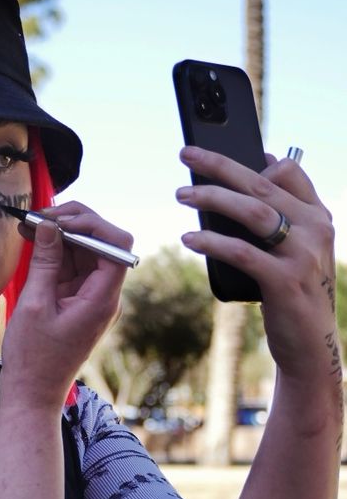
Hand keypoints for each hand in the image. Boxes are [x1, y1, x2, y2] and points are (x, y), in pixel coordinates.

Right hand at [0, 201, 132, 409]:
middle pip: (102, 244)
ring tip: (30, 226)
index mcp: (103, 299)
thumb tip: (50, 225)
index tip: (59, 219)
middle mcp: (104, 296)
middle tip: (38, 218)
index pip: (116, 245)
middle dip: (73, 224)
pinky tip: (34, 242)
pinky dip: (55, 252)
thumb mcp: (35, 304)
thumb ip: (45, 262)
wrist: (32, 392)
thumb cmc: (33, 357)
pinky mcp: (77, 300)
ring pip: (85, 252)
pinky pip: (72, 266)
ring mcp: (92, 298)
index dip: (92, 224)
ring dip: (60, 235)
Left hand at [176, 147, 338, 389]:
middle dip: (220, 166)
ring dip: (212, 198)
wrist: (309, 346)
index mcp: (318, 217)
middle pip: (263, 183)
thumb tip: (255, 174)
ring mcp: (303, 254)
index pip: (290, 171)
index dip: (253, 159)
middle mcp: (316, 229)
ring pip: (253, 211)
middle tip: (186, 155)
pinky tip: (189, 238)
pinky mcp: (285, 281)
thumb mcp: (293, 253)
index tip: (216, 153)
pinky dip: (213, 242)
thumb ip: (280, 219)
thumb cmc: (293, 296)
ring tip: (181, 194)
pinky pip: (243, 252)